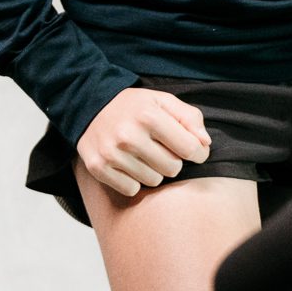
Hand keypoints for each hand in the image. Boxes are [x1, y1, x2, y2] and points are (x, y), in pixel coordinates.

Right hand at [75, 88, 211, 196]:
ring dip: (152, 170)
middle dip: (172, 160)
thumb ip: (190, 118)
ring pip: (153, 181)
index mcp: (148, 115)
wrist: (87, 104)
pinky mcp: (98, 167)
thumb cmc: (132, 106)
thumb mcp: (162, 101)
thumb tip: (205, 144)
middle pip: (173, 169)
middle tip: (160, 148)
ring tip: (142, 154)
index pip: (190, 149)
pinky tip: (127, 163)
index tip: (192, 149)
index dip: (198, 152)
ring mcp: (111, 153)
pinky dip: (133, 180)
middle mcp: (129, 135)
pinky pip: (131, 189)